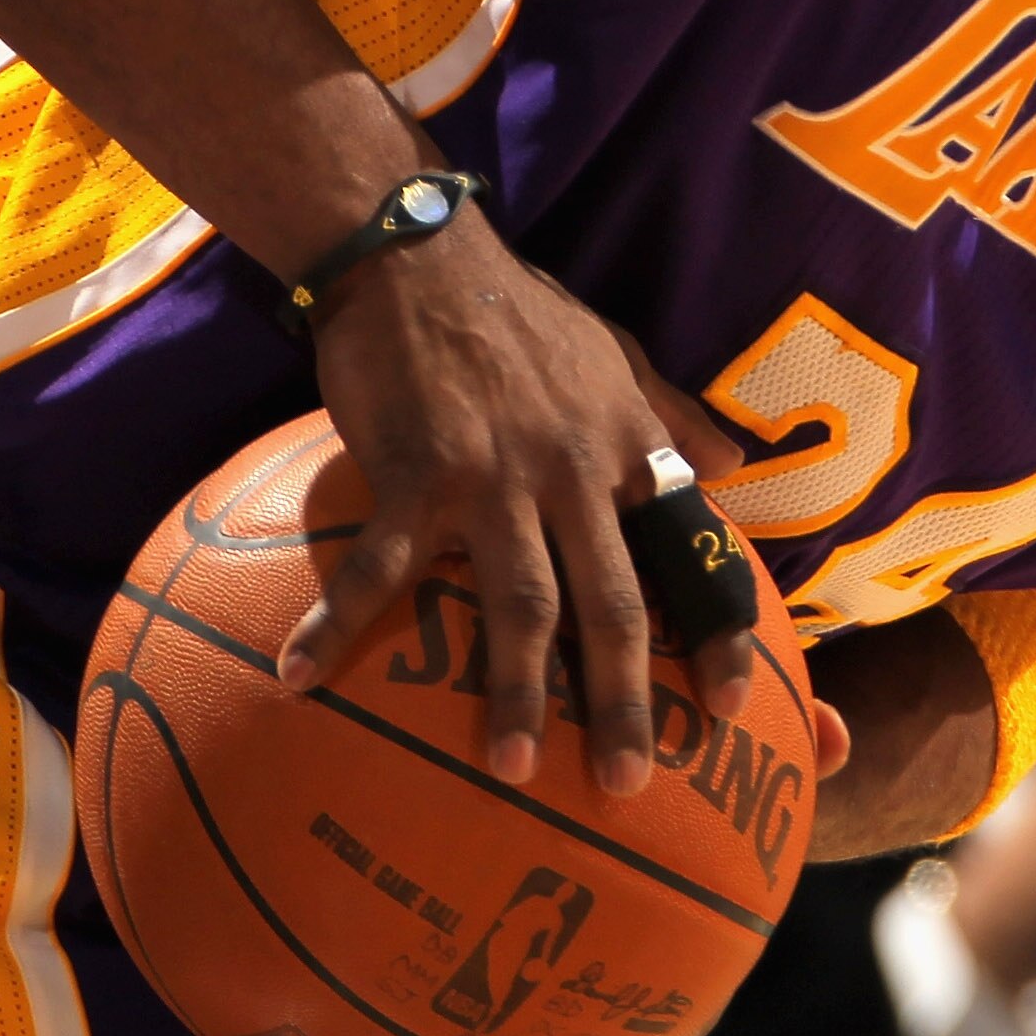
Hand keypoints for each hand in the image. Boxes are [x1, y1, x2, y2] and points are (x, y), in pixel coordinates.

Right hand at [275, 214, 760, 797]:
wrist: (419, 256)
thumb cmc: (519, 311)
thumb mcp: (618, 351)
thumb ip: (672, 414)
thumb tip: (734, 462)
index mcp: (625, 447)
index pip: (688, 552)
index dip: (716, 628)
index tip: (735, 703)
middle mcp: (573, 472)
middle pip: (612, 601)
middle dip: (625, 697)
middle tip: (632, 779)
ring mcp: (494, 478)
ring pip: (518, 603)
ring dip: (514, 692)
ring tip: (513, 766)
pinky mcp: (414, 474)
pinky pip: (379, 569)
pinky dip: (338, 625)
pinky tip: (300, 678)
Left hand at [402, 690, 835, 1035]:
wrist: (711, 837)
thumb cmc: (736, 812)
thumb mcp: (769, 785)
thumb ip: (801, 762)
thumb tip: (842, 736)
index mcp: (685, 982)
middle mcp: (627, 1012)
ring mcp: (574, 1009)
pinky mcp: (521, 983)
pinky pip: (476, 1014)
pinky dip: (426, 1018)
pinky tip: (355, 1002)